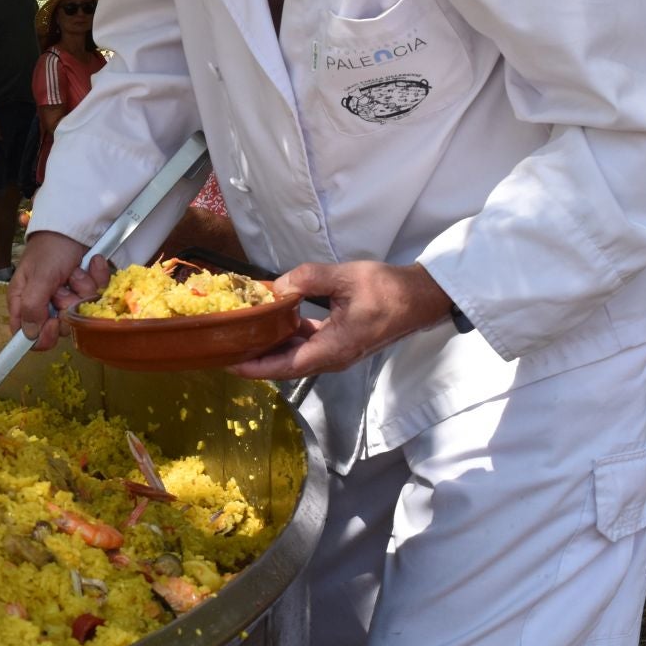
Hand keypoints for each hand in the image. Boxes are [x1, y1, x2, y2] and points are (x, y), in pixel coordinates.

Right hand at [7, 231, 108, 349]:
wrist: (76, 224)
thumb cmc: (51, 247)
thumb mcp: (39, 276)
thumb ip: (32, 306)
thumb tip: (30, 336)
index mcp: (24, 301)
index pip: (27, 336)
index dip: (42, 336)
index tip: (54, 323)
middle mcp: (44, 302)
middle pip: (59, 326)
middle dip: (67, 304)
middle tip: (64, 284)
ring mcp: (67, 296)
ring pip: (80, 310)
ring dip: (82, 288)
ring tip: (76, 269)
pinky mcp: (85, 289)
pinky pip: (96, 296)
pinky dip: (96, 278)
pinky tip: (91, 264)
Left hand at [224, 261, 453, 380]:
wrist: (420, 298)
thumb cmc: (387, 290)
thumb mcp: (345, 278)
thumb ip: (307, 279)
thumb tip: (277, 287)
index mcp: (333, 348)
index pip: (285, 366)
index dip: (256, 368)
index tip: (229, 364)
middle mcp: (332, 357)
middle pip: (285, 364)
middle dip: (255, 359)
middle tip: (224, 347)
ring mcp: (337, 351)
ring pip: (296, 354)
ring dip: (270, 347)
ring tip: (241, 334)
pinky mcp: (341, 341)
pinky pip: (307, 343)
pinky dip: (287, 335)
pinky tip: (272, 319)